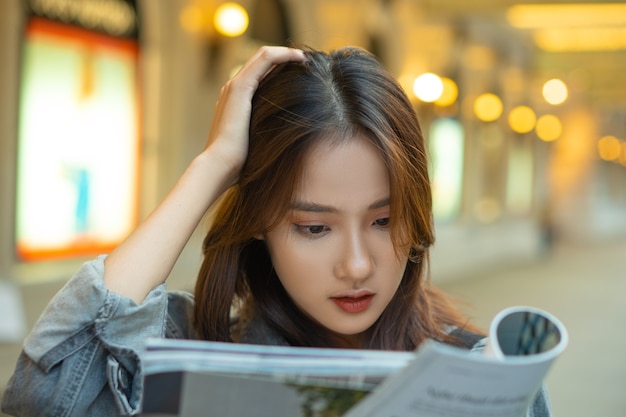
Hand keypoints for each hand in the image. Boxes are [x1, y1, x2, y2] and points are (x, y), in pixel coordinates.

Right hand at [203, 46, 305, 186]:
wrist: (221, 166)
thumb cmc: (240, 164)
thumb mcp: (258, 145)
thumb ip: (268, 137)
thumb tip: (290, 145)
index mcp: (236, 102)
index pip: (260, 77)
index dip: (281, 71)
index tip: (303, 75)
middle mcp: (233, 90)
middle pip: (262, 63)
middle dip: (285, 59)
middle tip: (309, 63)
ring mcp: (235, 86)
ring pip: (263, 56)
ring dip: (286, 53)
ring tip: (306, 58)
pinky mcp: (240, 87)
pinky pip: (264, 59)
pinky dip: (283, 54)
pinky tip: (300, 58)